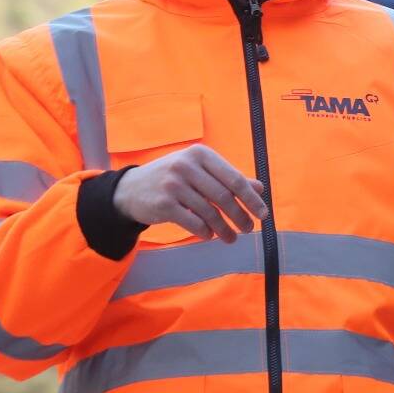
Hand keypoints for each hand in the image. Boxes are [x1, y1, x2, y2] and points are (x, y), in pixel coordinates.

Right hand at [112, 144, 267, 243]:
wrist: (130, 190)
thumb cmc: (173, 179)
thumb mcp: (199, 172)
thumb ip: (228, 178)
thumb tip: (259, 188)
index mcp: (200, 154)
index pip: (234, 178)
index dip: (251, 198)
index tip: (263, 214)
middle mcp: (186, 165)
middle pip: (223, 197)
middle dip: (240, 216)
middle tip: (248, 229)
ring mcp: (173, 184)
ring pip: (209, 212)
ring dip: (224, 229)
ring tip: (231, 238)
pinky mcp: (163, 203)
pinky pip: (193, 223)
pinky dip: (206, 232)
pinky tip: (210, 235)